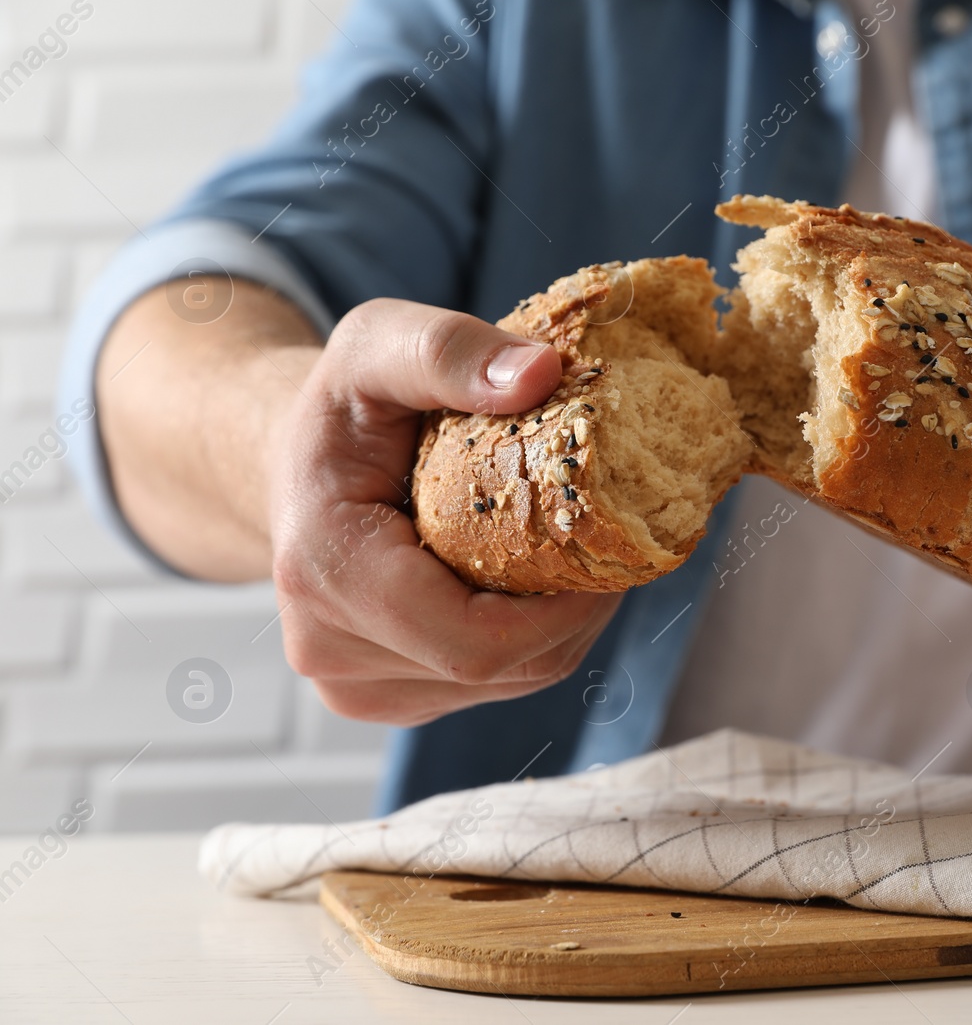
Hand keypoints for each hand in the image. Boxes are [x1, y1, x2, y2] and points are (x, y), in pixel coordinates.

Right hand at [268, 298, 621, 724]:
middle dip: (576, 614)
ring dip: (559, 629)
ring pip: (504, 684)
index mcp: (326, 573)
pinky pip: (486, 686)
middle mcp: (328, 650)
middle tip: (612, 548)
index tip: (611, 549)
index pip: (476, 640)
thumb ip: (448, 350)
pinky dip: (530, 642)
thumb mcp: (379, 344)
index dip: (566, 610)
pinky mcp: (380, 698)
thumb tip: (540, 372)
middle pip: (502, 668)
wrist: (289, 466)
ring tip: (575, 557)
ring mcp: (353, 687)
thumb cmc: (341, 405)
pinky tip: (533, 584)